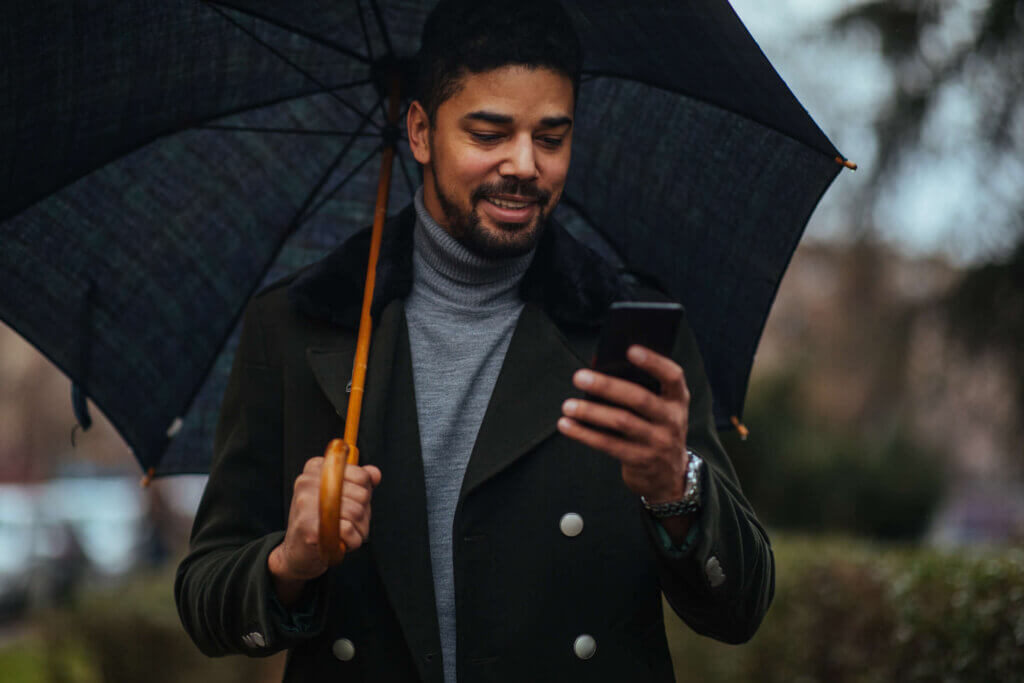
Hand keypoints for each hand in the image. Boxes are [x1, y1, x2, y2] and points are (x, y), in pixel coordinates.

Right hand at [268, 457, 381, 604]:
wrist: (297, 552)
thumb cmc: (322, 520)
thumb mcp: (341, 495)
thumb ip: (359, 481)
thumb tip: (375, 474)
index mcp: (315, 468)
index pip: (361, 475)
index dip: (364, 493)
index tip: (349, 502)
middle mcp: (307, 481)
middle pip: (362, 494)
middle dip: (363, 513)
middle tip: (347, 522)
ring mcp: (305, 503)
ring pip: (356, 512)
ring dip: (358, 529)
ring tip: (344, 533)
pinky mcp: (308, 526)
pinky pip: (347, 529)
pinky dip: (352, 540)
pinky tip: (340, 542)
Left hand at [557, 345, 689, 502]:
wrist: (670, 476)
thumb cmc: (656, 430)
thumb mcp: (658, 409)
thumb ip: (636, 387)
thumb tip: (595, 364)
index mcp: (677, 400)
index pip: (672, 376)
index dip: (653, 362)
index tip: (630, 350)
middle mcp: (672, 420)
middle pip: (639, 399)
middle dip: (606, 386)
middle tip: (579, 377)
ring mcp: (658, 442)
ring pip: (622, 422)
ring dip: (591, 412)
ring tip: (568, 405)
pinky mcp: (641, 460)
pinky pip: (609, 445)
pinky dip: (584, 434)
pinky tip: (567, 425)